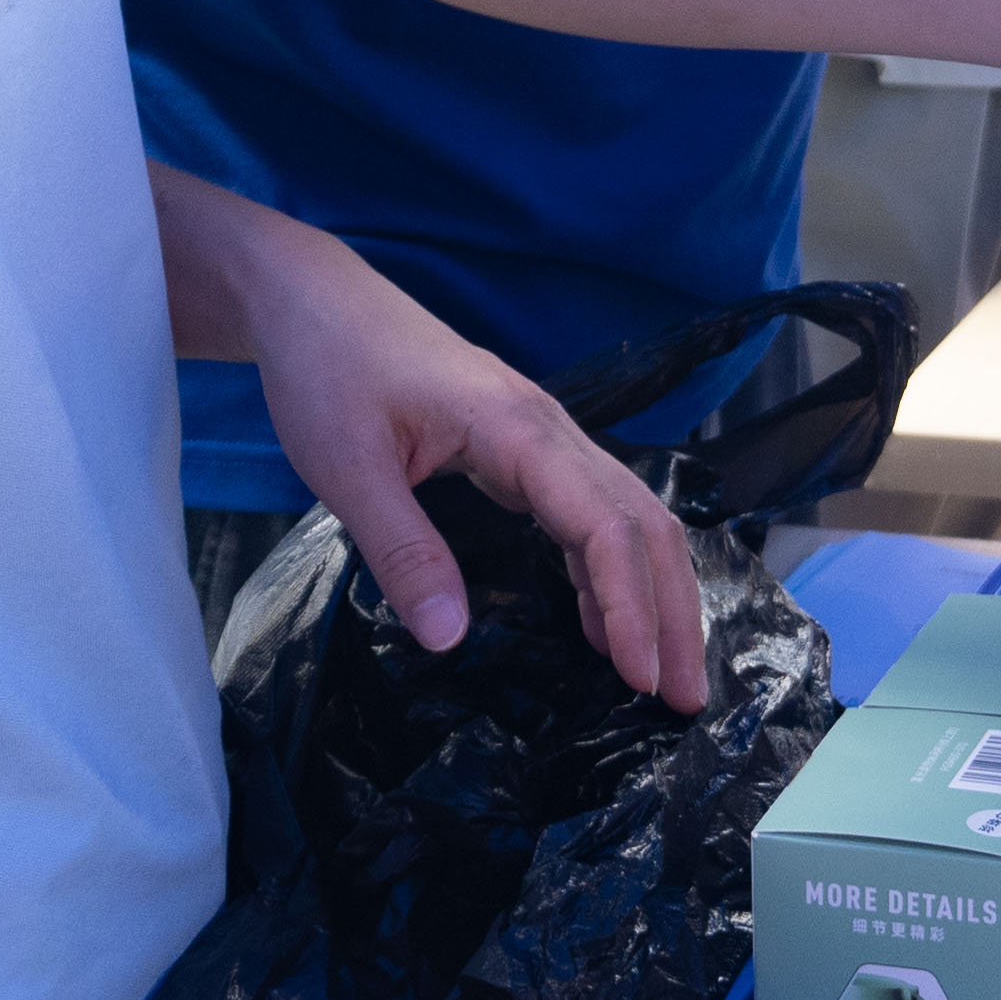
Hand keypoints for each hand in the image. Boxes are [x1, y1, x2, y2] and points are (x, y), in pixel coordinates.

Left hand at [170, 171, 708, 710]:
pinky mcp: (522, 449)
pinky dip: (613, 572)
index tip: (641, 680)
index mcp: (518, 428)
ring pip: (629, 516)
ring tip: (664, 675)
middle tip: (687, 699)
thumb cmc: (327, 371)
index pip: (605, 524)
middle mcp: (550, 430)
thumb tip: (450, 642)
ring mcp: (542, 437)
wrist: (313, 301)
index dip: (632, 606)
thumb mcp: (348, 469)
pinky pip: (591, 513)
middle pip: (644, 521)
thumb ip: (403, 552)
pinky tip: (606, 624)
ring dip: (655, 593)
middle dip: (674, 611)